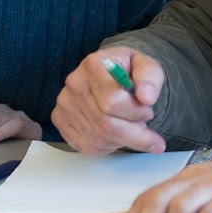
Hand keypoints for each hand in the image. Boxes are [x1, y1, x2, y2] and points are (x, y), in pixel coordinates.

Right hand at [52, 47, 166, 154]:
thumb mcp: (147, 66)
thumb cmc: (129, 71)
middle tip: (144, 125)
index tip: (148, 111)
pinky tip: (117, 136)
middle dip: (133, 133)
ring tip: (131, 126)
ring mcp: (65, 103)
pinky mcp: (61, 120)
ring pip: (98, 139)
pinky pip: (87, 146)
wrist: (112, 73)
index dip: (135, 113)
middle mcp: (75, 83)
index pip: (113, 101)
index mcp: (94, 65)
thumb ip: (150, 78)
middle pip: (105, 125)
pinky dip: (108, 147)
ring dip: (122, 140)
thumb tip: (147, 98)